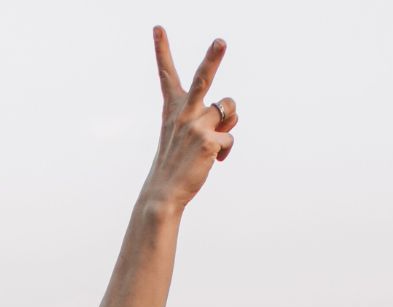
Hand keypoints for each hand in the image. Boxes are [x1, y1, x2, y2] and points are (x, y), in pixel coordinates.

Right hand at [142, 27, 235, 211]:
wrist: (164, 193)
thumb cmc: (177, 163)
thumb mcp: (188, 135)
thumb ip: (210, 117)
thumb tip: (233, 111)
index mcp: (173, 109)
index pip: (166, 75)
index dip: (162, 50)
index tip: (158, 28)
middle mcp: (184, 113)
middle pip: (203, 78)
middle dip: (213, 58)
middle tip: (221, 41)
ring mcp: (196, 126)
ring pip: (229, 109)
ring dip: (229, 122)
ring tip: (212, 142)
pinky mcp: (209, 141)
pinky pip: (230, 136)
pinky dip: (226, 150)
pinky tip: (214, 161)